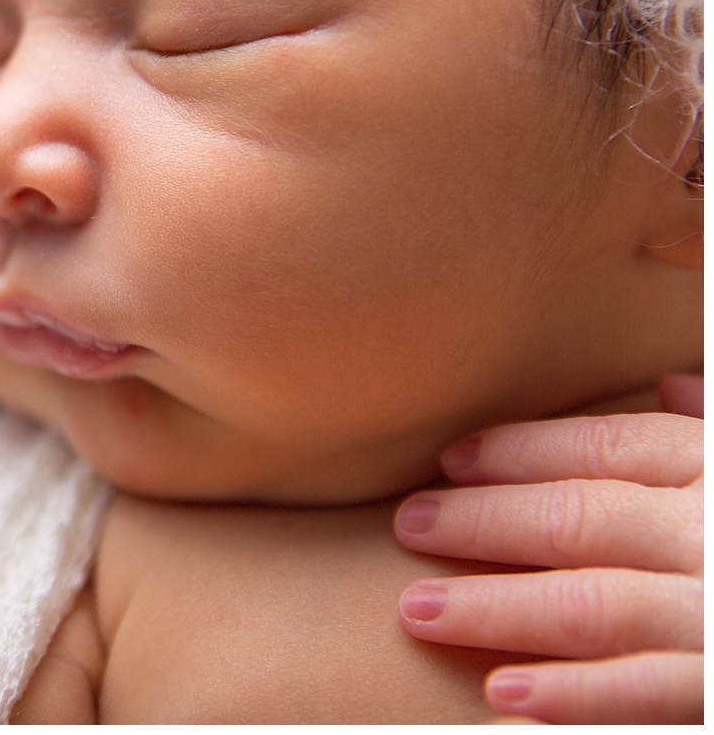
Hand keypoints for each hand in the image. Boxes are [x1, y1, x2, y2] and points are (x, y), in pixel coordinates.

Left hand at [392, 376, 702, 723]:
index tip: (454, 457)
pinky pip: (657, 696)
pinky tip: (507, 696)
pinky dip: (581, 700)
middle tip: (410, 524)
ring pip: (600, 604)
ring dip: (502, 608)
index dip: (527, 450)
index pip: (618, 446)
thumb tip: (672, 382)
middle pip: (587, 517)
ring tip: (419, 608)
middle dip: (488, 521)